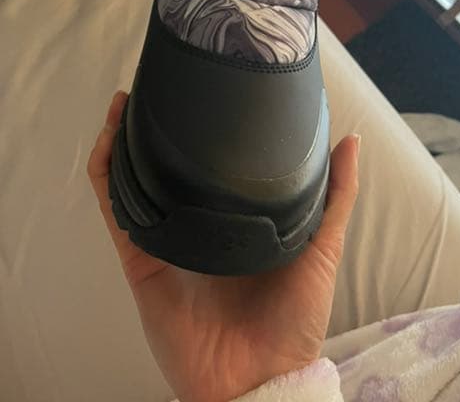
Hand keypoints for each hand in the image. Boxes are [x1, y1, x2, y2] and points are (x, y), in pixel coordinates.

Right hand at [88, 92, 359, 401]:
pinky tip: (109, 145)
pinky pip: (118, 213)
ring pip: (136, 182)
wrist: (261, 377)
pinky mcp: (142, 261)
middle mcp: (198, 223)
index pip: (212, 165)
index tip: (205, 92)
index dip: (202, 130)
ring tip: (124, 105)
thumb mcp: (322, 246)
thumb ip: (336, 196)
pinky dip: (107, 178)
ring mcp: (167, 240)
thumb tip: (350, 139)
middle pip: (168, 168)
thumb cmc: (295, 318)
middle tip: (155, 89)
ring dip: (124, 143)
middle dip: (156, 130)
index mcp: (235, 218)